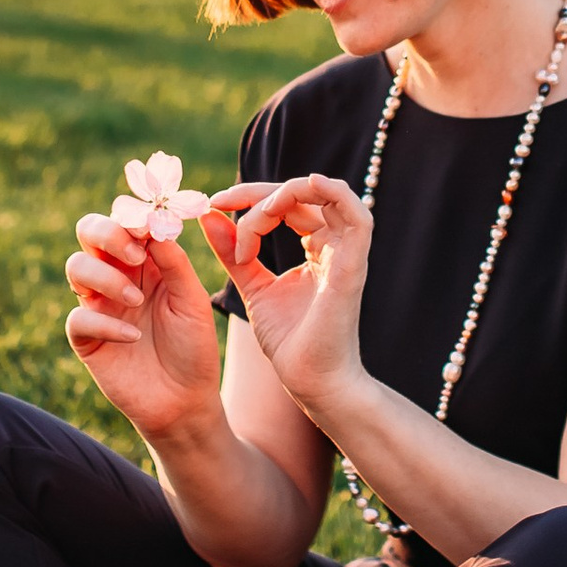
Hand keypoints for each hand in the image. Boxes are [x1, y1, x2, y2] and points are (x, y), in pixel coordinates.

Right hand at [64, 211, 225, 445]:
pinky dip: (105, 323)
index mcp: (144, 261)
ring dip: (105, 277)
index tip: (149, 223)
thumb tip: (155, 224)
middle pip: (89, 232)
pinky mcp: (87, 339)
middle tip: (134, 253)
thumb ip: (174, 262)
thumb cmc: (193, 347)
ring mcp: (99, 306)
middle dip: (107, 233)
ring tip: (137, 299)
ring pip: (76, 267)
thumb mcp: (193, 300)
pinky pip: (78, 318)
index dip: (132, 215)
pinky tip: (132, 337)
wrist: (185, 401)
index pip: (125, 220)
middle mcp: (116, 276)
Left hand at [204, 174, 373, 422]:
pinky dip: (335, 193)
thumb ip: (234, 252)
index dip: (250, 197)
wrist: (310, 381)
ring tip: (257, 211)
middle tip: (221, 202)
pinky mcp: (353, 266)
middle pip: (302, 195)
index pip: (287, 204)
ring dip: (289, 192)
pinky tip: (307, 185)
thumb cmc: (290, 341)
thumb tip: (209, 216)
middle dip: (258, 193)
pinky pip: (357, 216)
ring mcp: (347, 254)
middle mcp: (335, 246)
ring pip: (327, 196)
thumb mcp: (253, 286)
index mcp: (317, 249)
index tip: (212, 205)